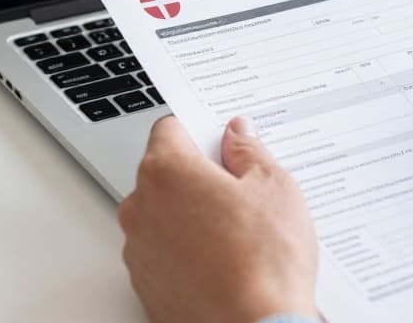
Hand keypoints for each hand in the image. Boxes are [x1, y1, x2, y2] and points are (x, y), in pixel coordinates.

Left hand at [117, 116, 317, 322]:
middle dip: (199, 176)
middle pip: (166, 172)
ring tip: (238, 235)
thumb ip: (249, 150)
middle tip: (242, 193)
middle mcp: (141, 207)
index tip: (224, 143)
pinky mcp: (145, 284)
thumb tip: (238, 134)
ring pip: (165, 213)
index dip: (201, 132)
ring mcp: (139, 249)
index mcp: (167, 171)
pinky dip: (188, 250)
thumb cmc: (264, 264)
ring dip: (192, 215)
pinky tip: (225, 261)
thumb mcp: (274, 187)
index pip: (170, 128)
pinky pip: (164, 251)